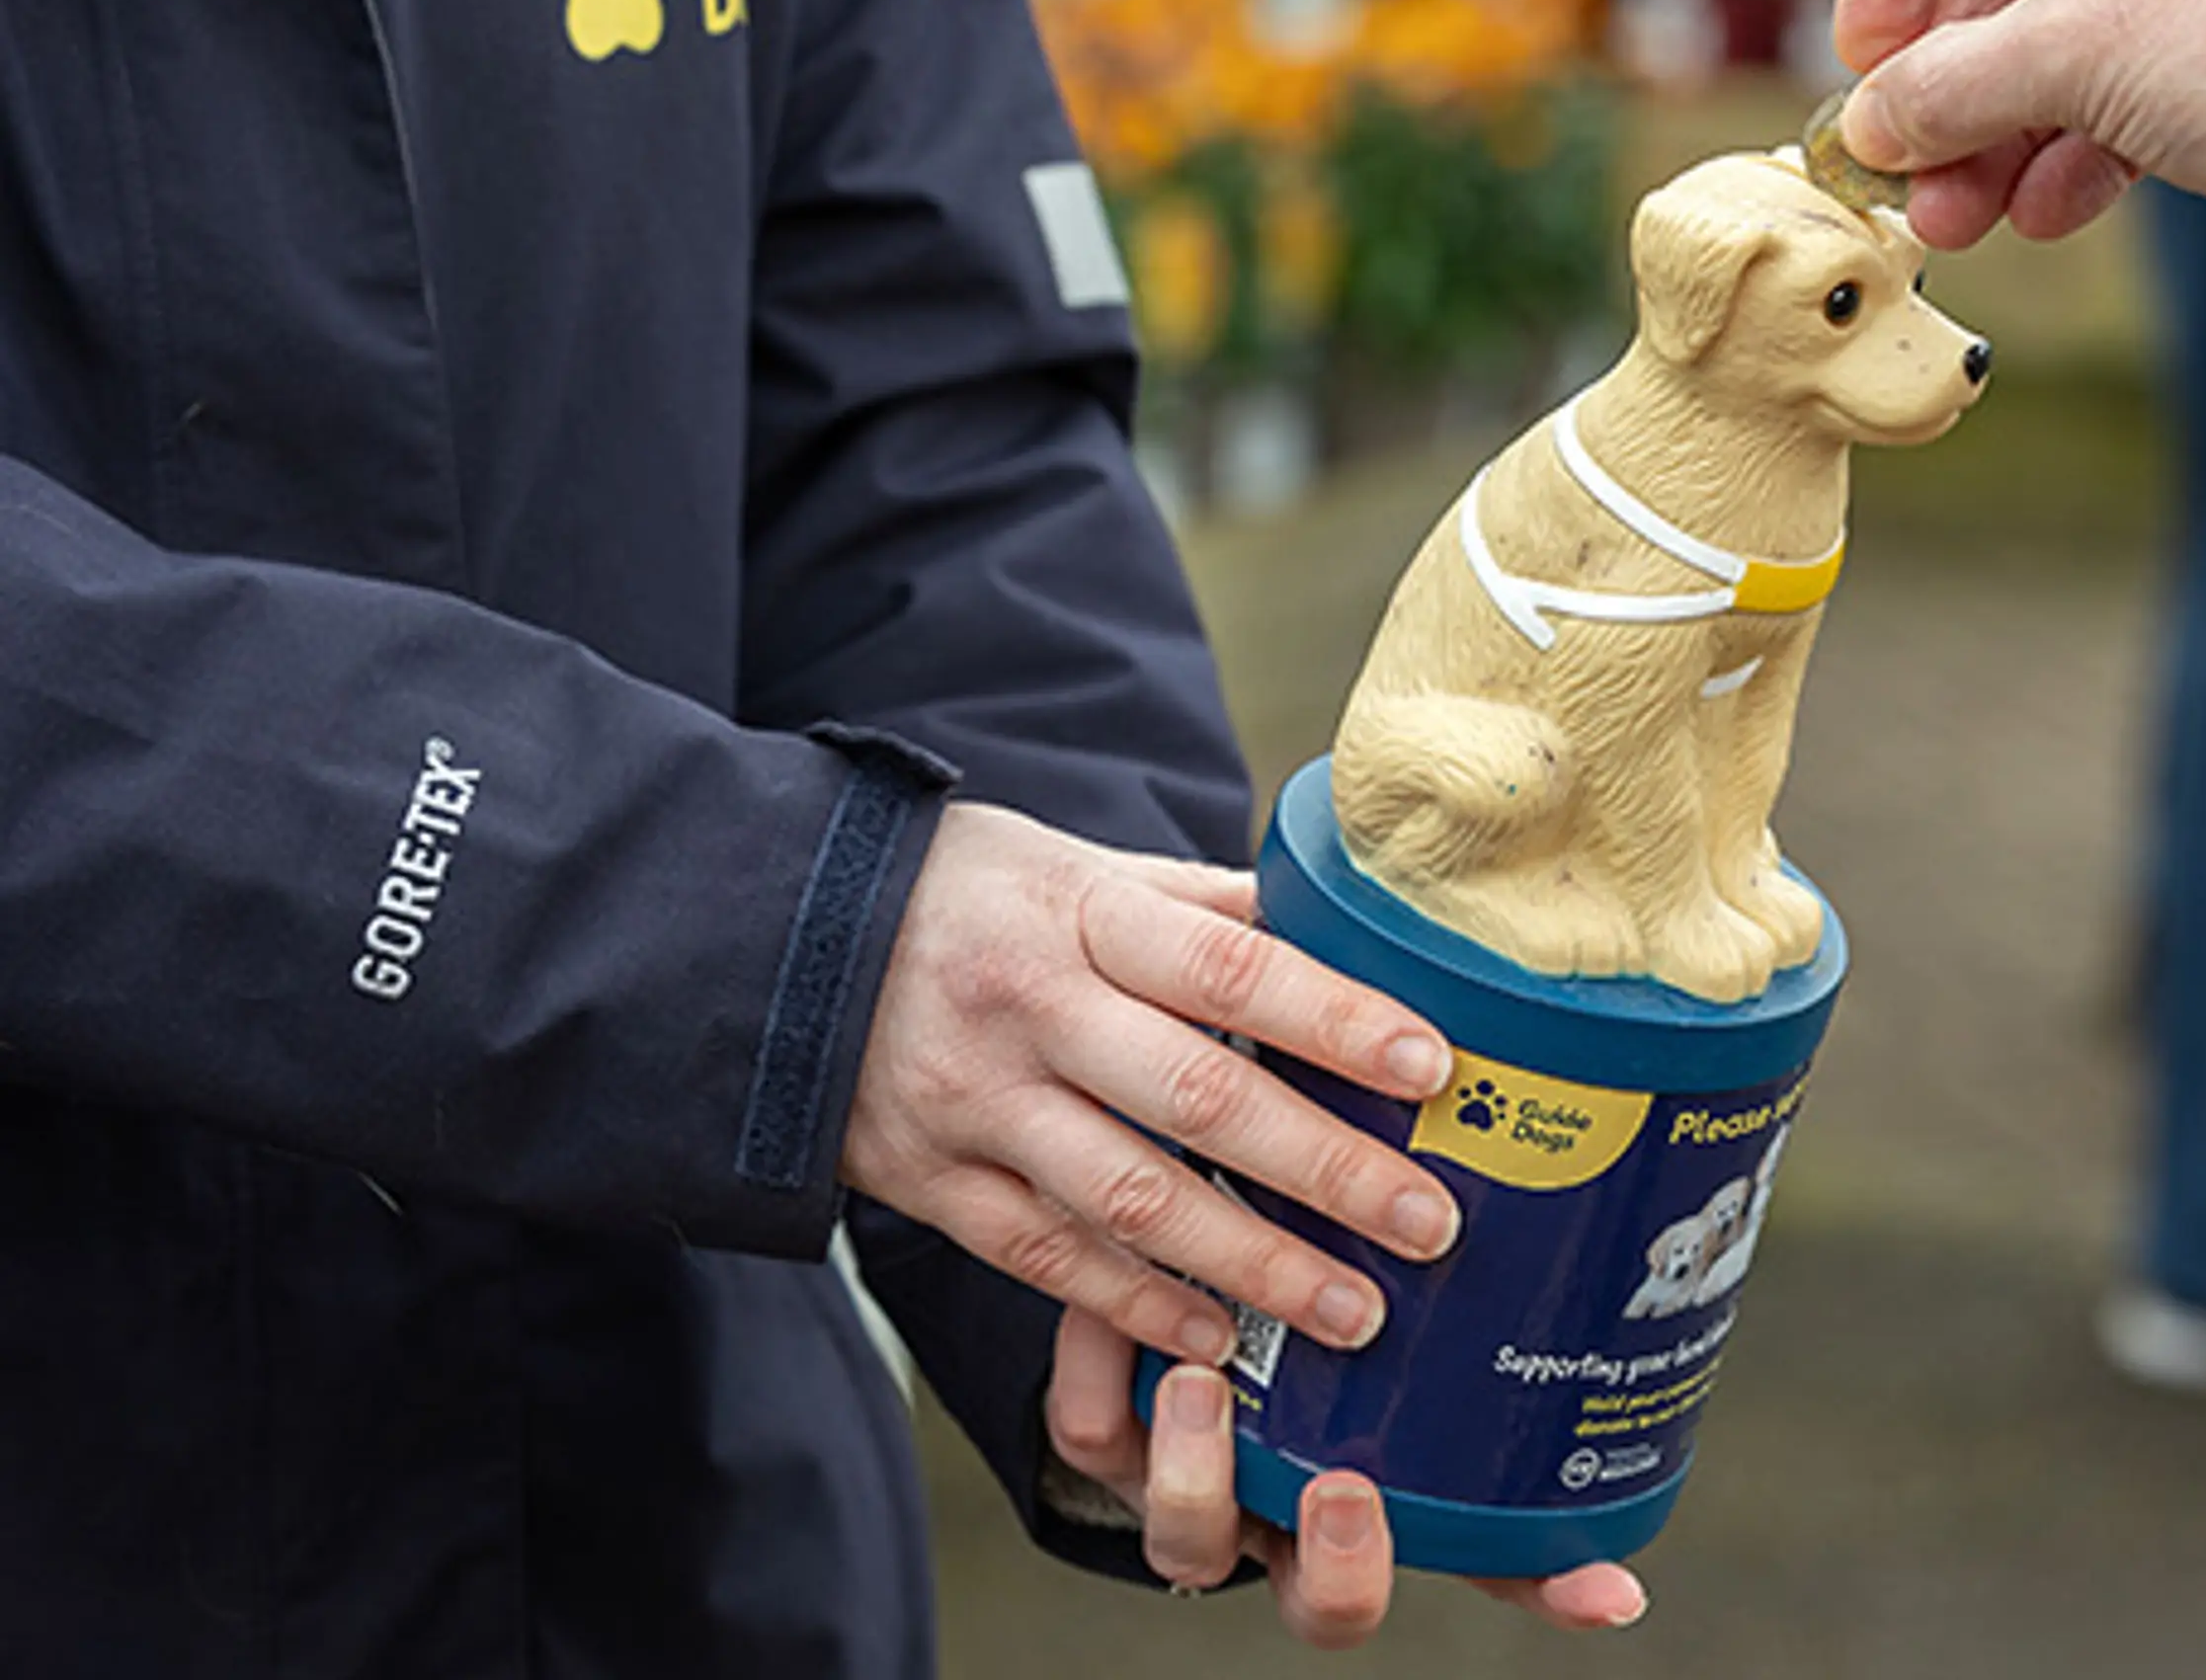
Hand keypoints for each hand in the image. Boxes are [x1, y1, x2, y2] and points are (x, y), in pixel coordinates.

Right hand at [844, 802, 1463, 1370]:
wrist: (772, 941)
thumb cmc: (967, 896)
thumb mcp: (1079, 866)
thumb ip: (1207, 906)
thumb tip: (1348, 927)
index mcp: (1081, 915)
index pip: (1229, 967)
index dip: (1333, 1020)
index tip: (1430, 1065)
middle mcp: (1029, 1013)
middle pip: (1198, 1099)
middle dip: (1325, 1170)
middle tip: (1429, 1222)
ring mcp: (974, 1107)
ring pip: (1130, 1201)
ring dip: (1253, 1267)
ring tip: (1354, 1310)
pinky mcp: (930, 1184)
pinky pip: (1048, 1260)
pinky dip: (1139, 1307)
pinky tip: (1221, 1341)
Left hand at [1045, 1307, 1648, 1640]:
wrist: (1163, 1298)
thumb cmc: (1312, 1309)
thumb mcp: (1408, 1316)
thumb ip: (1481, 1309)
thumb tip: (1612, 1204)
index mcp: (1377, 1512)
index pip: (1491, 1577)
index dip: (1546, 1591)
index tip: (1603, 1588)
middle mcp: (1288, 1524)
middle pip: (1325, 1603)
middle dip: (1340, 1562)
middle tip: (1347, 1489)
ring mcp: (1196, 1494)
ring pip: (1189, 1538)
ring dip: (1196, 1471)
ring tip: (1202, 1376)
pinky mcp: (1108, 1436)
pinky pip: (1091, 1429)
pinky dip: (1100, 1368)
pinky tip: (1118, 1296)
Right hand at [1831, 0, 2205, 248]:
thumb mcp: (2067, 56)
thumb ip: (1949, 91)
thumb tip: (1871, 131)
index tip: (1873, 56)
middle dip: (1950, 89)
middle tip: (1913, 182)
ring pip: (2067, 31)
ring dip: (2006, 133)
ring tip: (1967, 224)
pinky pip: (2134, 71)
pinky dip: (2086, 140)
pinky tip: (2052, 212)